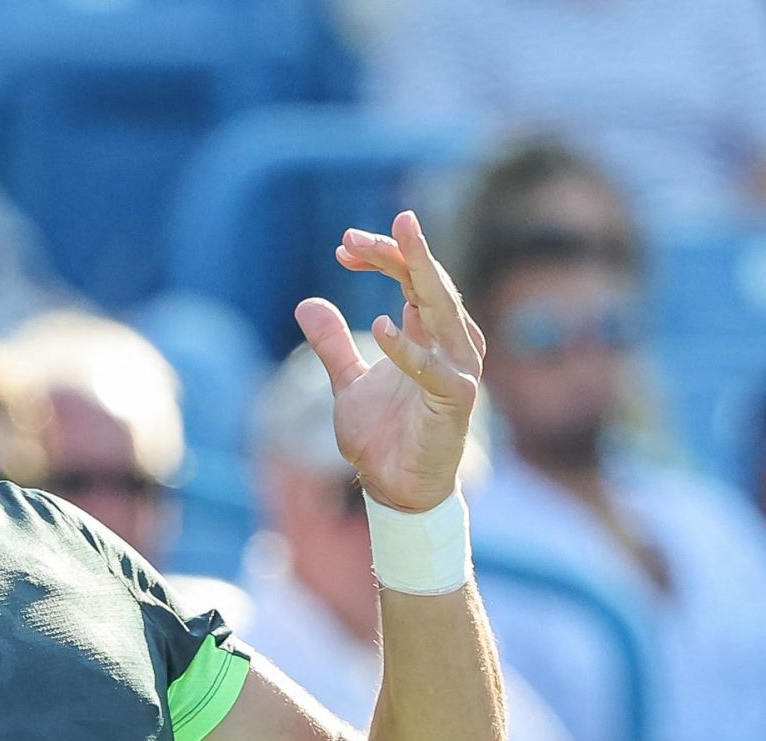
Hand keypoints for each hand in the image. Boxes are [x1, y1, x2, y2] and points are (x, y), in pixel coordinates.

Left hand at [294, 210, 485, 513]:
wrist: (397, 489)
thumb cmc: (383, 436)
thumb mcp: (348, 383)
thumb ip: (333, 345)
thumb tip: (307, 304)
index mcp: (428, 333)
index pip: (411, 279)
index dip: (382, 257)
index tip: (342, 246)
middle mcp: (451, 343)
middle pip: (429, 283)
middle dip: (402, 251)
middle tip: (371, 227)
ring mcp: (459, 368)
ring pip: (444, 310)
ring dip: (419, 275)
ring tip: (397, 242)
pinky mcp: (457, 399)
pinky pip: (435, 369)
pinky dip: (410, 350)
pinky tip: (382, 327)